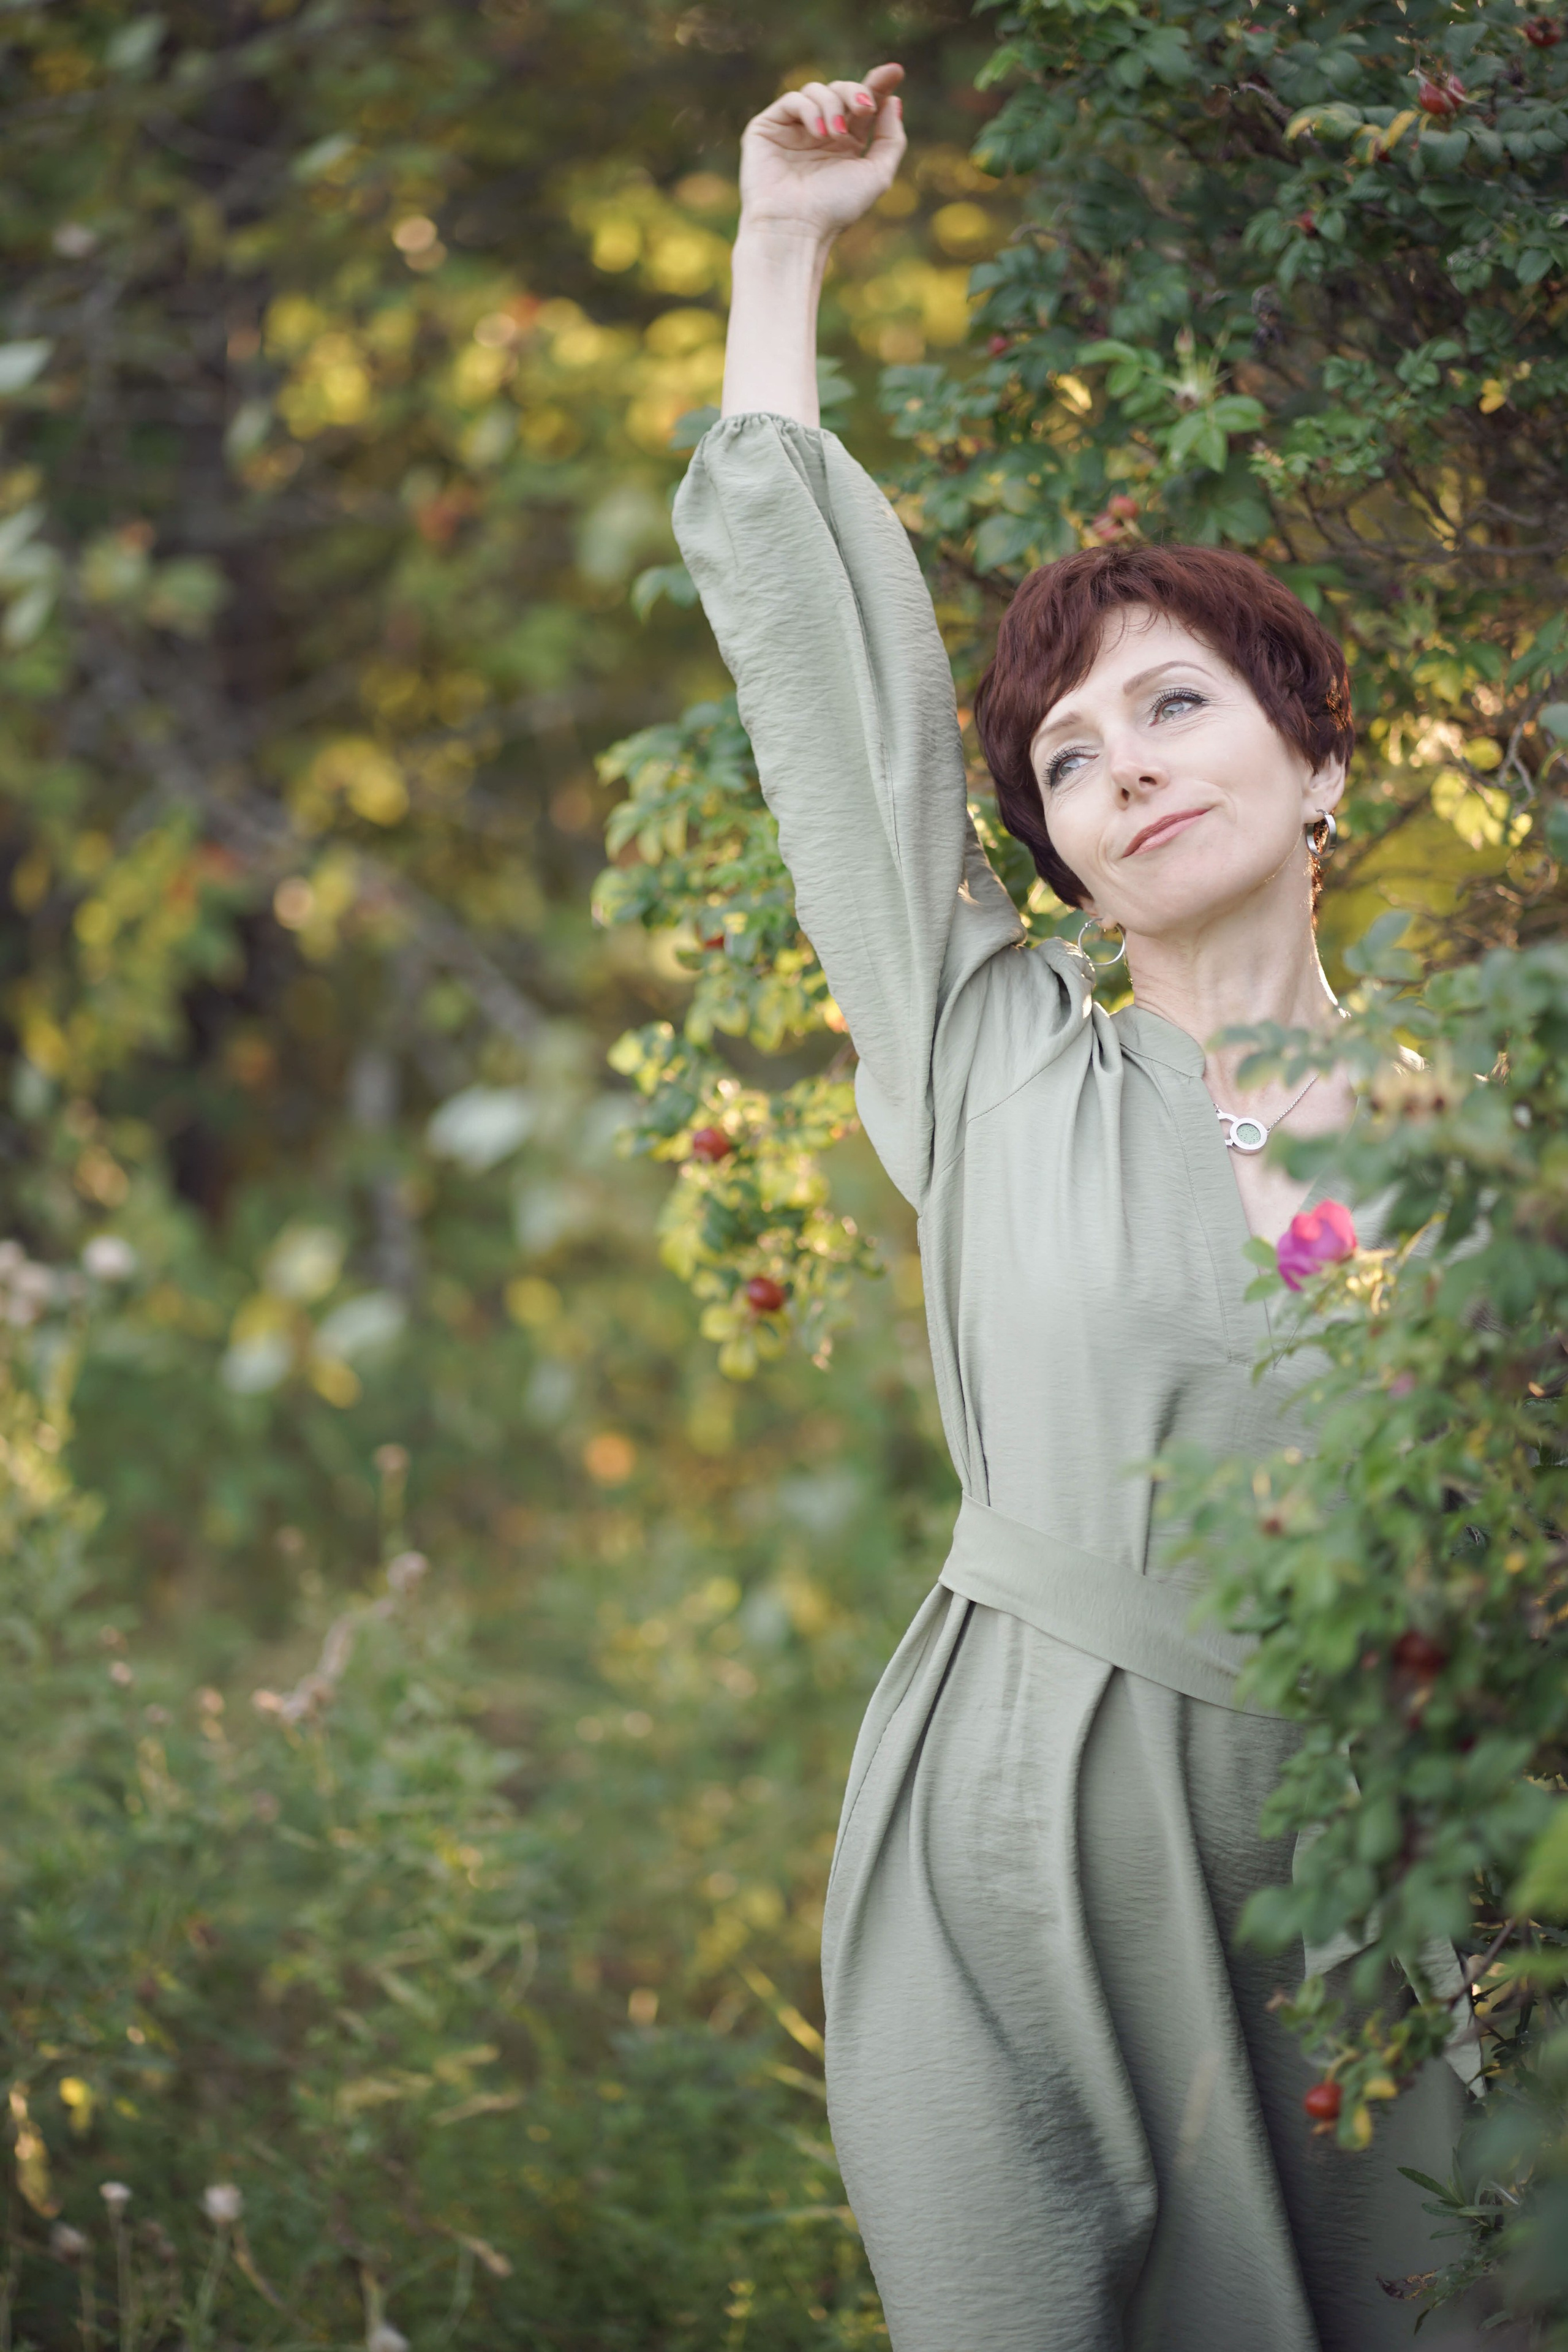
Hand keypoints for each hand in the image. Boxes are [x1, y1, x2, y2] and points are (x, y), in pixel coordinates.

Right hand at [738, 63, 905, 242]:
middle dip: (856, 92)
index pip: (861, 104)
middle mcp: (819, 134)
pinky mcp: (767, 128)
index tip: (895, 72)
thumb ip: (890, 139)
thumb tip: (894, 101)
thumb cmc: (835, 209)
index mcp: (845, 144)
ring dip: (832, 105)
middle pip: (840, 90)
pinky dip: (809, 110)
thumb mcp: (877, 175)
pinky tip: (818, 133)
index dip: (878, 84)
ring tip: (834, 135)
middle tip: (864, 108)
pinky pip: (792, 100)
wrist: (796, 228)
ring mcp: (792, 130)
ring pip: (817, 90)